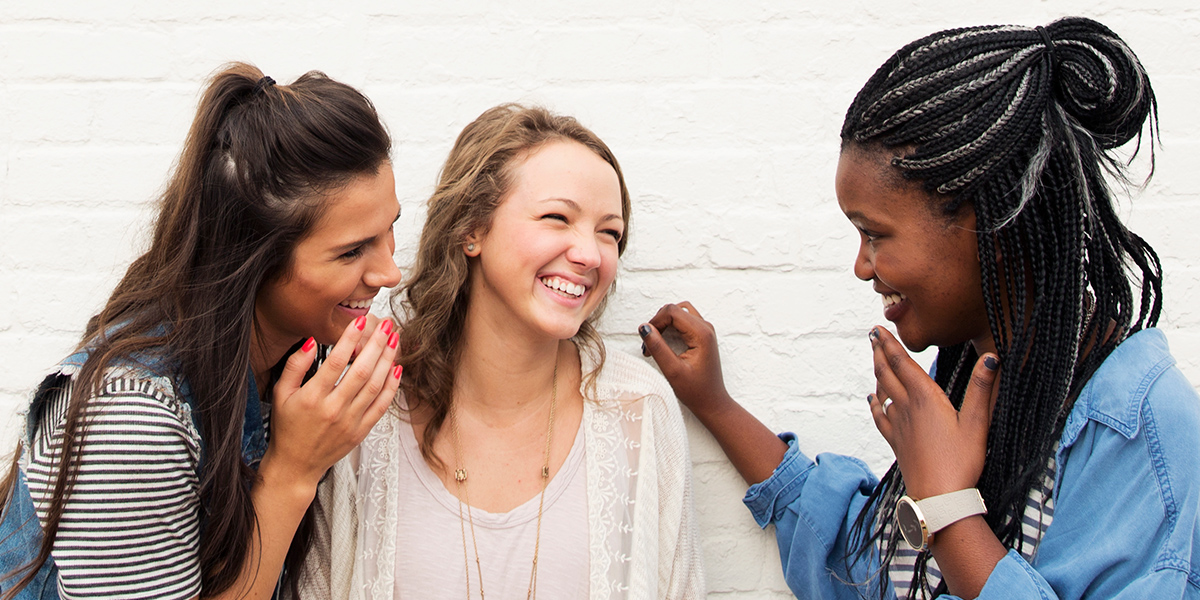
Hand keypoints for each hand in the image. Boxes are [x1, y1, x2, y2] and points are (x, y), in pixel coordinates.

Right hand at [265, 315, 401, 489]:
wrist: (296, 465)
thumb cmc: (287, 428)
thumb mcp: (281, 394)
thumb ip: (295, 365)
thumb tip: (311, 341)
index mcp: (312, 398)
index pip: (336, 361)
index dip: (351, 339)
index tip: (361, 321)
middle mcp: (333, 409)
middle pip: (361, 371)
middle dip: (377, 344)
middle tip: (387, 324)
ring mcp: (350, 422)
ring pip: (375, 386)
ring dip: (387, 360)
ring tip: (395, 340)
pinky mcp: (361, 431)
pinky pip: (381, 406)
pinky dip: (391, 386)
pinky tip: (396, 368)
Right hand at [640, 302, 731, 418]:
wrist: (712, 402)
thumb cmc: (696, 391)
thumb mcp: (673, 371)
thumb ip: (658, 347)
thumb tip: (644, 328)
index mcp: (701, 334)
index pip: (672, 311)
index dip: (655, 322)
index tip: (647, 341)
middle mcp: (705, 327)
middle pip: (674, 309)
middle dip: (657, 323)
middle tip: (649, 346)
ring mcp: (705, 329)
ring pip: (678, 312)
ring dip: (663, 323)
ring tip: (655, 343)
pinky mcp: (702, 334)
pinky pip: (683, 320)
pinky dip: (670, 326)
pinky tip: (664, 342)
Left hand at [867, 326, 999, 498]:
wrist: (938, 497)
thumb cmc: (960, 462)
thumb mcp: (977, 423)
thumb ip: (981, 388)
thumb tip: (991, 357)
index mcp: (926, 398)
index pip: (903, 363)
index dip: (890, 344)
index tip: (879, 328)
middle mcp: (907, 408)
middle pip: (888, 373)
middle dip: (880, 352)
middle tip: (872, 335)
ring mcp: (899, 425)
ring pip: (882, 391)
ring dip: (878, 372)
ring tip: (874, 358)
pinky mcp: (896, 442)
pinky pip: (880, 416)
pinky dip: (875, 403)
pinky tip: (873, 399)